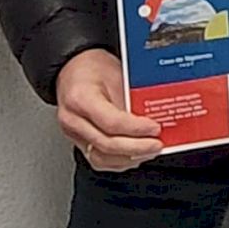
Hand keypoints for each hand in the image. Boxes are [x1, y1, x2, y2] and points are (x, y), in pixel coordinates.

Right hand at [55, 49, 163, 171]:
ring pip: (100, 158)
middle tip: (156, 145)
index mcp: (81, 98)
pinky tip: (134, 156)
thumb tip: (153, 118)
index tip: (155, 129)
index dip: (136, 129)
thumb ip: (132, 99)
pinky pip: (97, 158)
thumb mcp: (117, 74)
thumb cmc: (93, 67)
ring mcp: (72, 133)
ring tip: (149, 152)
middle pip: (106, 144)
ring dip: (128, 158)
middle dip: (136, 148)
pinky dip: (118, 160)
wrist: (73, 68)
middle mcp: (73, 119)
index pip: (111, 122)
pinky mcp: (77, 141)